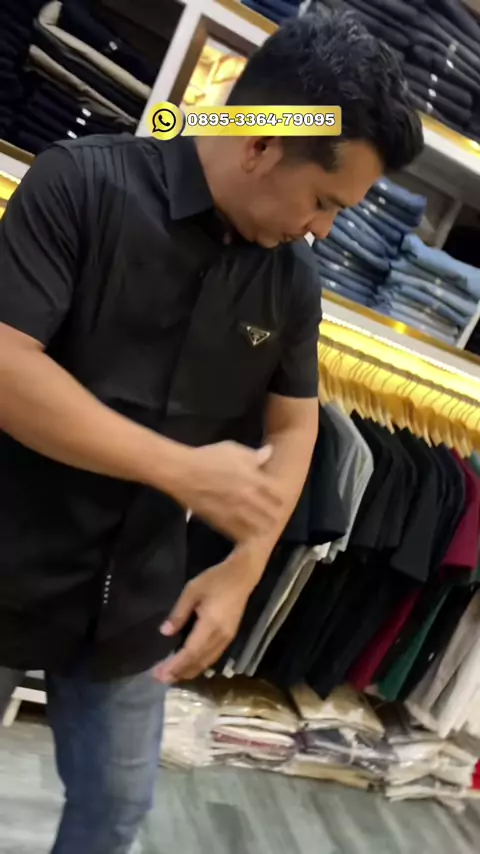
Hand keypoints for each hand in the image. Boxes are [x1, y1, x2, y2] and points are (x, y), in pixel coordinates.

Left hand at [154, 554, 259, 682]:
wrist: (242, 574)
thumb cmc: (216, 579)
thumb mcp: (192, 590)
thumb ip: (179, 613)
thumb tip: (165, 633)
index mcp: (210, 625)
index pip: (190, 652)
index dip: (175, 665)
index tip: (159, 673)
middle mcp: (220, 636)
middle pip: (198, 661)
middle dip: (179, 672)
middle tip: (160, 679)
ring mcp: (227, 638)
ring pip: (206, 662)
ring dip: (189, 671)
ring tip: (171, 676)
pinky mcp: (229, 636)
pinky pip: (213, 657)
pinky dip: (199, 664)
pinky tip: (189, 665)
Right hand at [173, 441, 283, 540]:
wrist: (183, 473)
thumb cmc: (208, 457)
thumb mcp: (234, 449)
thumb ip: (254, 455)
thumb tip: (269, 453)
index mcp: (255, 480)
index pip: (277, 495)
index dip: (279, 497)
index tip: (277, 498)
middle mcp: (249, 499)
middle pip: (271, 514)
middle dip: (273, 514)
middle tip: (271, 514)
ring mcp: (236, 513)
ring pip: (258, 528)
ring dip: (262, 527)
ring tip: (260, 525)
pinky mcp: (221, 523)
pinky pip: (239, 534)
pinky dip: (245, 534)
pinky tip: (245, 532)